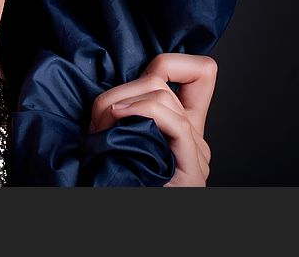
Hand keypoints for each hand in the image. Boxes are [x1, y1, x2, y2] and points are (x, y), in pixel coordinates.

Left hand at [88, 53, 216, 185]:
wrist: (123, 236)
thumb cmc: (111, 187)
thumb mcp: (112, 140)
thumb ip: (122, 113)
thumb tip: (110, 93)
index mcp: (180, 125)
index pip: (199, 71)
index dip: (168, 62)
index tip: (130, 84)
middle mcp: (193, 134)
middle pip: (163, 75)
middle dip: (120, 86)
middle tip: (98, 122)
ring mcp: (196, 151)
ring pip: (158, 90)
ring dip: (116, 103)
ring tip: (99, 135)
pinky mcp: (193, 166)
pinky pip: (171, 117)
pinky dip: (138, 111)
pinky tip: (114, 126)